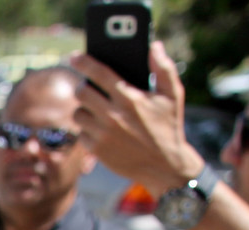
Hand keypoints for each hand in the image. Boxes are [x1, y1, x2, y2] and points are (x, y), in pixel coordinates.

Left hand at [70, 41, 200, 190]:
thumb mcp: (173, 95)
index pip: (99, 74)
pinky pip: (81, 133)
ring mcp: (103, 134)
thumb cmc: (168, 126)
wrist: (164, 165)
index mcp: (129, 98)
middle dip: (82, 86)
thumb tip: (154, 46)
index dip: (84, 62)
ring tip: (95, 108)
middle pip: (81, 92)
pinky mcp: (97, 150)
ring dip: (83, 109)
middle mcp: (113, 116)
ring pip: (77, 113)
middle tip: (87, 86)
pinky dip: (87, 129)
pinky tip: (99, 127)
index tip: (74, 57)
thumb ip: (164, 68)